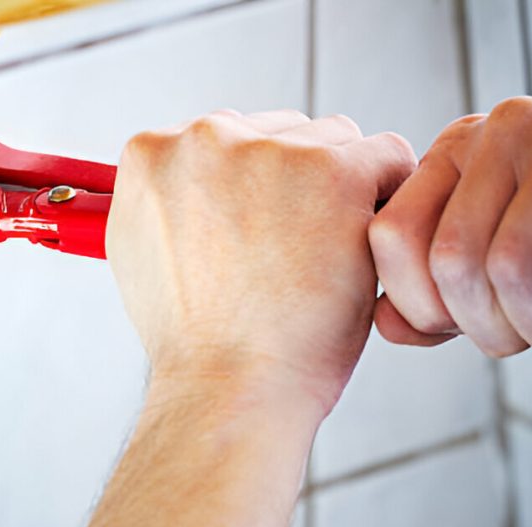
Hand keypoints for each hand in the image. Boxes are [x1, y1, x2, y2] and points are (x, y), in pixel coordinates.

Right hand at [106, 110, 415, 413]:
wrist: (230, 387)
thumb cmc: (196, 341)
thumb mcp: (143, 256)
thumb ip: (167, 202)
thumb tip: (191, 184)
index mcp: (152, 153)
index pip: (226, 137)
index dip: (252, 188)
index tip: (260, 231)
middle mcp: (203, 137)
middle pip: (280, 133)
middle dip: (296, 184)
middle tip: (293, 254)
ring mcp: (269, 151)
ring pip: (334, 141)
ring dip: (342, 190)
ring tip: (323, 258)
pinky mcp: (334, 172)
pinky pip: (388, 157)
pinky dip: (389, 199)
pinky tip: (363, 248)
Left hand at [369, 96, 531, 355]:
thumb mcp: (498, 265)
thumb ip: (436, 298)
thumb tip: (386, 325)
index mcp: (455, 152)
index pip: (392, 236)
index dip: (420, 306)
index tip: (467, 327)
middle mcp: (500, 131)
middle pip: (452, 260)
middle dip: (490, 329)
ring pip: (513, 268)